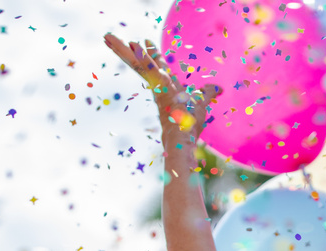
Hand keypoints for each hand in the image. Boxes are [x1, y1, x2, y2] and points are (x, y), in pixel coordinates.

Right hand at [103, 34, 217, 144]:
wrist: (183, 138)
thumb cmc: (190, 123)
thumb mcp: (202, 101)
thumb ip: (208, 92)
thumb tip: (219, 89)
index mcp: (162, 85)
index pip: (151, 64)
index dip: (147, 52)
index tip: (142, 40)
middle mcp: (155, 84)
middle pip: (136, 62)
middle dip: (121, 50)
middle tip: (107, 37)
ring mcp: (154, 85)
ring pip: (136, 63)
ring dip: (122, 50)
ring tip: (107, 37)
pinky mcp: (158, 87)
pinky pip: (149, 69)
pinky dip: (144, 57)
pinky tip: (135, 43)